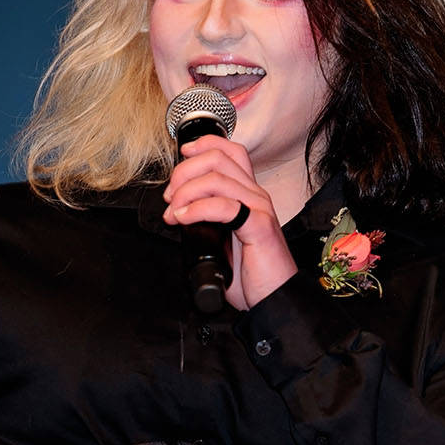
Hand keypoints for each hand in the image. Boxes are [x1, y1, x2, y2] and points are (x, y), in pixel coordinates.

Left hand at [162, 135, 297, 309]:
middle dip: (184, 172)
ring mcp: (259, 209)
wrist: (274, 299)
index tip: (182, 157)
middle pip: (218, 158)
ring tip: (174, 212)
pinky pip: (223, 206)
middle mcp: (256, 196)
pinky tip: (183, 219)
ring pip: (217, 177)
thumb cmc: (252, 273)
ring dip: (186, 191)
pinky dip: (196, 209)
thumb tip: (177, 213)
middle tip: (171, 197)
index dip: (204, 145)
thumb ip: (207, 221)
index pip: (230, 151)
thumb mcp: (224, 239)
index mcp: (248, 195)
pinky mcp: (258, 226)